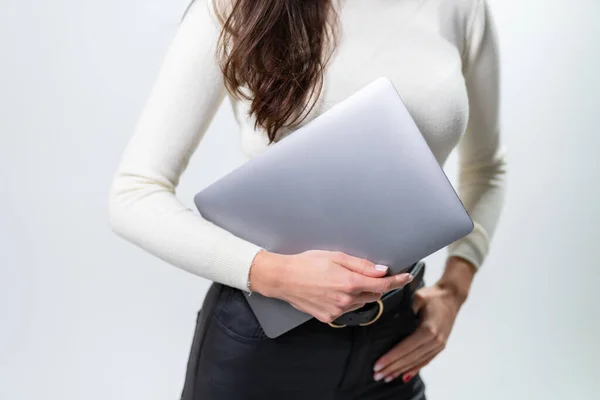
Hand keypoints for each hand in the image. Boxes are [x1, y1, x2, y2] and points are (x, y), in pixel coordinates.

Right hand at [249, 250, 413, 323]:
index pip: (382, 284)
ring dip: (360, 294)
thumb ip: (361, 265)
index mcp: (349, 282)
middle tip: (366, 274)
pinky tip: (332, 291)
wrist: (283, 278)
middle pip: (374, 294)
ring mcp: (337, 311)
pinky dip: (346, 301)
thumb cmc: (306, 263)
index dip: (397, 280)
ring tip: (342, 281)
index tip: (407, 277)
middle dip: (375, 285)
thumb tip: (381, 271)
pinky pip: (346, 310)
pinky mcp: (328, 318)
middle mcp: (346, 300)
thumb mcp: (335, 256)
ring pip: (361, 303)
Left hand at [372, 256, 475, 382]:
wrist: (451, 296)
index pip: (406, 348)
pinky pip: (426, 361)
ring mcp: (439, 345)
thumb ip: (405, 310)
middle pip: (410, 358)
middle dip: (392, 368)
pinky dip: (414, 369)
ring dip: (401, 371)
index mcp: (428, 329)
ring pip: (417, 362)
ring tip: (386, 377)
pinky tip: (404, 376)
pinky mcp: (440, 346)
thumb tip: (390, 322)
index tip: (378, 365)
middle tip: (376, 375)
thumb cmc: (432, 296)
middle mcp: (435, 340)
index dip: (391, 358)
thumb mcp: (417, 298)